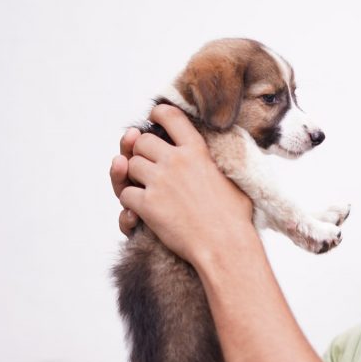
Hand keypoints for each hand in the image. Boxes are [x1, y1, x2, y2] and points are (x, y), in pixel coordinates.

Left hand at [115, 105, 254, 264]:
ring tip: (145, 188)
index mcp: (197, 151)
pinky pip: (125, 194)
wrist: (225, 246)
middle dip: (140, 152)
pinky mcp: (147, 205)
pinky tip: (140, 210)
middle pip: (142, 142)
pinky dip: (129, 202)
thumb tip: (225, 157)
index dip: (157, 115)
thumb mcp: (234, 179)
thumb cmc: (235, 218)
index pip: (170, 117)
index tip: (152, 120)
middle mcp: (175, 161)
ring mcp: (159, 182)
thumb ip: (220, 164)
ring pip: (129, 166)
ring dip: (133, 177)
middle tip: (148, 165)